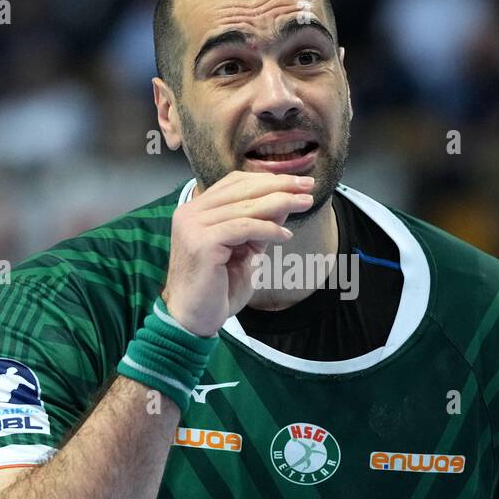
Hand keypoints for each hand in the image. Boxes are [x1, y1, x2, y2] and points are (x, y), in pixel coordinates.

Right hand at [162, 172, 314, 336]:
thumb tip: (285, 202)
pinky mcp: (202, 242)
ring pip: (245, 206)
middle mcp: (190, 213)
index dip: (267, 179)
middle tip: (308, 186)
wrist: (193, 320)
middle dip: (279, 185)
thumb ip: (260, 226)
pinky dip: (268, 229)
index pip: (234, 182)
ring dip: (280, 203)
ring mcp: (193, 226)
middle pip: (241, 189)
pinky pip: (243, 228)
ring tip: (305, 204)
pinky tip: (285, 235)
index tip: (297, 182)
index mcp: (196, 211)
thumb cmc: (217, 289)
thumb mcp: (245, 251)